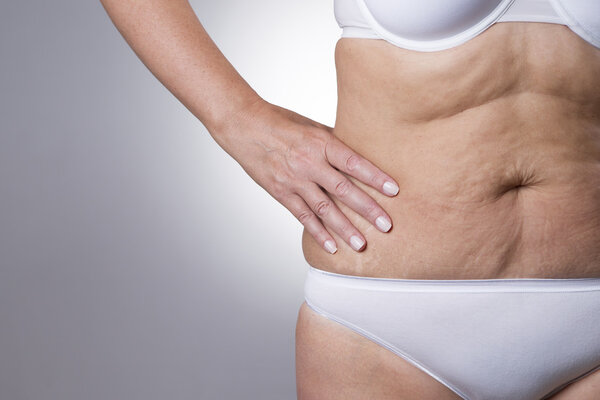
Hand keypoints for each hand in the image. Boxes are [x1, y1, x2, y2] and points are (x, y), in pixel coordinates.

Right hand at [215, 98, 398, 253]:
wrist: (244, 127)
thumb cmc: (281, 122)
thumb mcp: (312, 126)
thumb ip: (334, 143)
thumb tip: (360, 154)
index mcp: (320, 142)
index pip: (354, 162)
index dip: (375, 177)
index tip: (394, 190)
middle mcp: (309, 162)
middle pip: (343, 190)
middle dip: (367, 209)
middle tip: (386, 226)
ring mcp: (294, 180)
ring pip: (324, 208)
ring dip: (344, 228)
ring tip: (362, 245)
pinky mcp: (281, 192)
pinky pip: (302, 216)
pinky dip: (317, 233)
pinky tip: (331, 246)